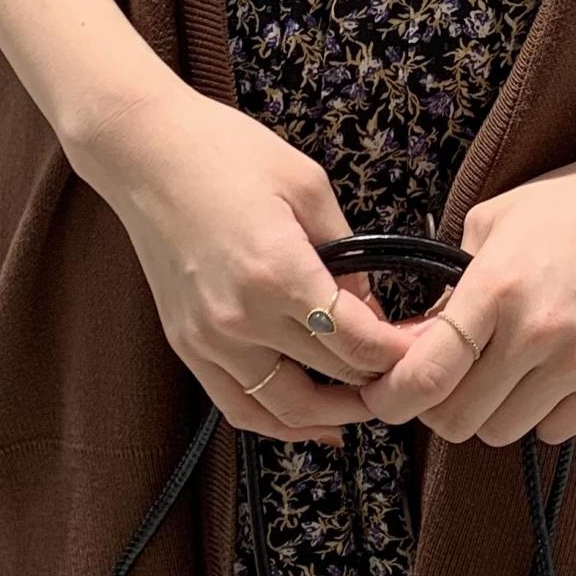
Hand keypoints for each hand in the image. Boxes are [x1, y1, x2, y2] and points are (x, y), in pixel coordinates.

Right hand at [65, 78, 414, 447]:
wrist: (145, 153)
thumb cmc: (226, 152)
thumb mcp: (306, 184)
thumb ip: (348, 251)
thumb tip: (371, 306)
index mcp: (278, 273)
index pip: (356, 341)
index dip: (401, 352)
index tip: (429, 346)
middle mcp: (241, 319)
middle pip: (331, 375)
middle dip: (381, 377)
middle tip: (414, 368)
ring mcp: (209, 339)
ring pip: (285, 410)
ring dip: (334, 415)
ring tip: (372, 404)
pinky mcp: (186, 345)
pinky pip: (238, 406)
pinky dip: (277, 423)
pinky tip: (310, 421)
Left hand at [356, 91, 575, 447]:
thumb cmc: (567, 205)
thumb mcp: (491, 224)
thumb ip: (451, 287)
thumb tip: (415, 344)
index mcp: (496, 286)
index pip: (427, 373)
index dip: (393, 398)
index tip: (381, 398)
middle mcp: (538, 332)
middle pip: (459, 419)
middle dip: (440, 405)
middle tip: (447, 379)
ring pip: (504, 430)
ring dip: (492, 408)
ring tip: (503, 368)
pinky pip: (554, 430)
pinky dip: (540, 411)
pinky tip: (548, 370)